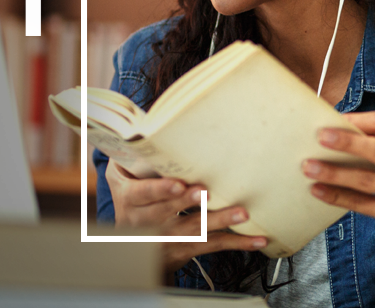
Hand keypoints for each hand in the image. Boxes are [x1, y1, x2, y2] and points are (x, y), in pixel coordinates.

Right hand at [106, 160, 266, 271]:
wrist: (126, 247)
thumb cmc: (130, 198)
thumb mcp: (118, 177)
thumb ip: (125, 155)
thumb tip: (134, 125)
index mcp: (130, 199)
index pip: (144, 194)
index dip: (161, 190)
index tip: (178, 184)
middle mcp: (148, 221)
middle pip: (170, 212)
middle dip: (189, 203)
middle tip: (207, 193)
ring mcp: (168, 238)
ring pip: (195, 229)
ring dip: (219, 221)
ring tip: (241, 213)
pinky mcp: (187, 249)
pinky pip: (213, 246)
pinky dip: (236, 243)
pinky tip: (257, 239)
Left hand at [304, 111, 374, 264]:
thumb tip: (330, 131)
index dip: (357, 120)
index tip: (330, 118)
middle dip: (347, 142)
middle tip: (319, 137)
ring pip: (367, 178)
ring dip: (334, 172)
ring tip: (308, 167)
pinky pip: (362, 203)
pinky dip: (337, 196)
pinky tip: (317, 190)